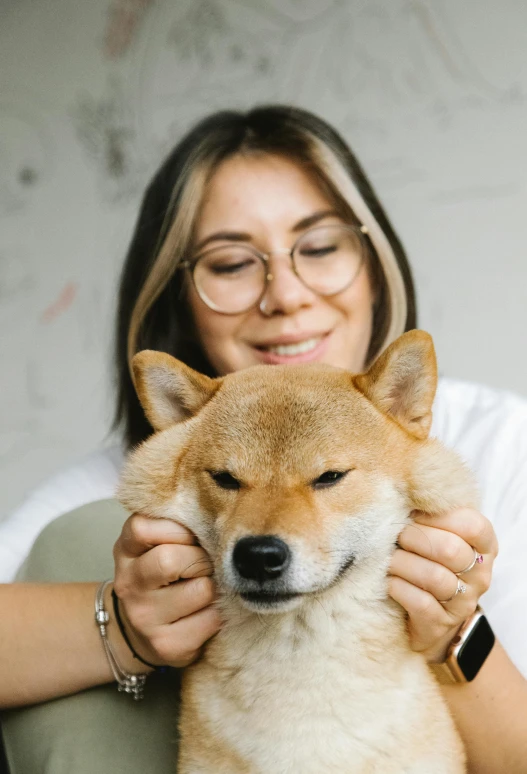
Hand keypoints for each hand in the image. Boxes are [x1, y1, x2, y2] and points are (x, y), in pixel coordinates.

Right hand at [112, 513, 220, 668]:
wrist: (140, 629)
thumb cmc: (160, 574)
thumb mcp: (155, 542)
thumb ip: (176, 524)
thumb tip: (216, 517)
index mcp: (126, 550)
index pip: (144, 527)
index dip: (178, 528)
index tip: (189, 536)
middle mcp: (129, 584)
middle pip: (171, 560)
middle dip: (200, 559)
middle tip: (204, 564)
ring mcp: (144, 618)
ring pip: (201, 589)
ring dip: (214, 586)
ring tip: (205, 587)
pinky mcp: (166, 645)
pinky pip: (211, 620)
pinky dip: (218, 613)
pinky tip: (205, 611)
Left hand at [388, 508, 497, 662]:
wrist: (429, 619)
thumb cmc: (430, 563)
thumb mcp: (439, 536)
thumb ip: (432, 515)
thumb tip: (403, 489)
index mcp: (484, 546)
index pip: (473, 525)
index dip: (439, 517)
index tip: (415, 514)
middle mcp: (479, 575)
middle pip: (450, 550)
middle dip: (415, 538)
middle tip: (397, 536)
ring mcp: (463, 602)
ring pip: (434, 577)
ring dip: (403, 563)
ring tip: (389, 559)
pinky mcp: (440, 625)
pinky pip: (421, 603)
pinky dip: (399, 588)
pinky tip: (389, 581)